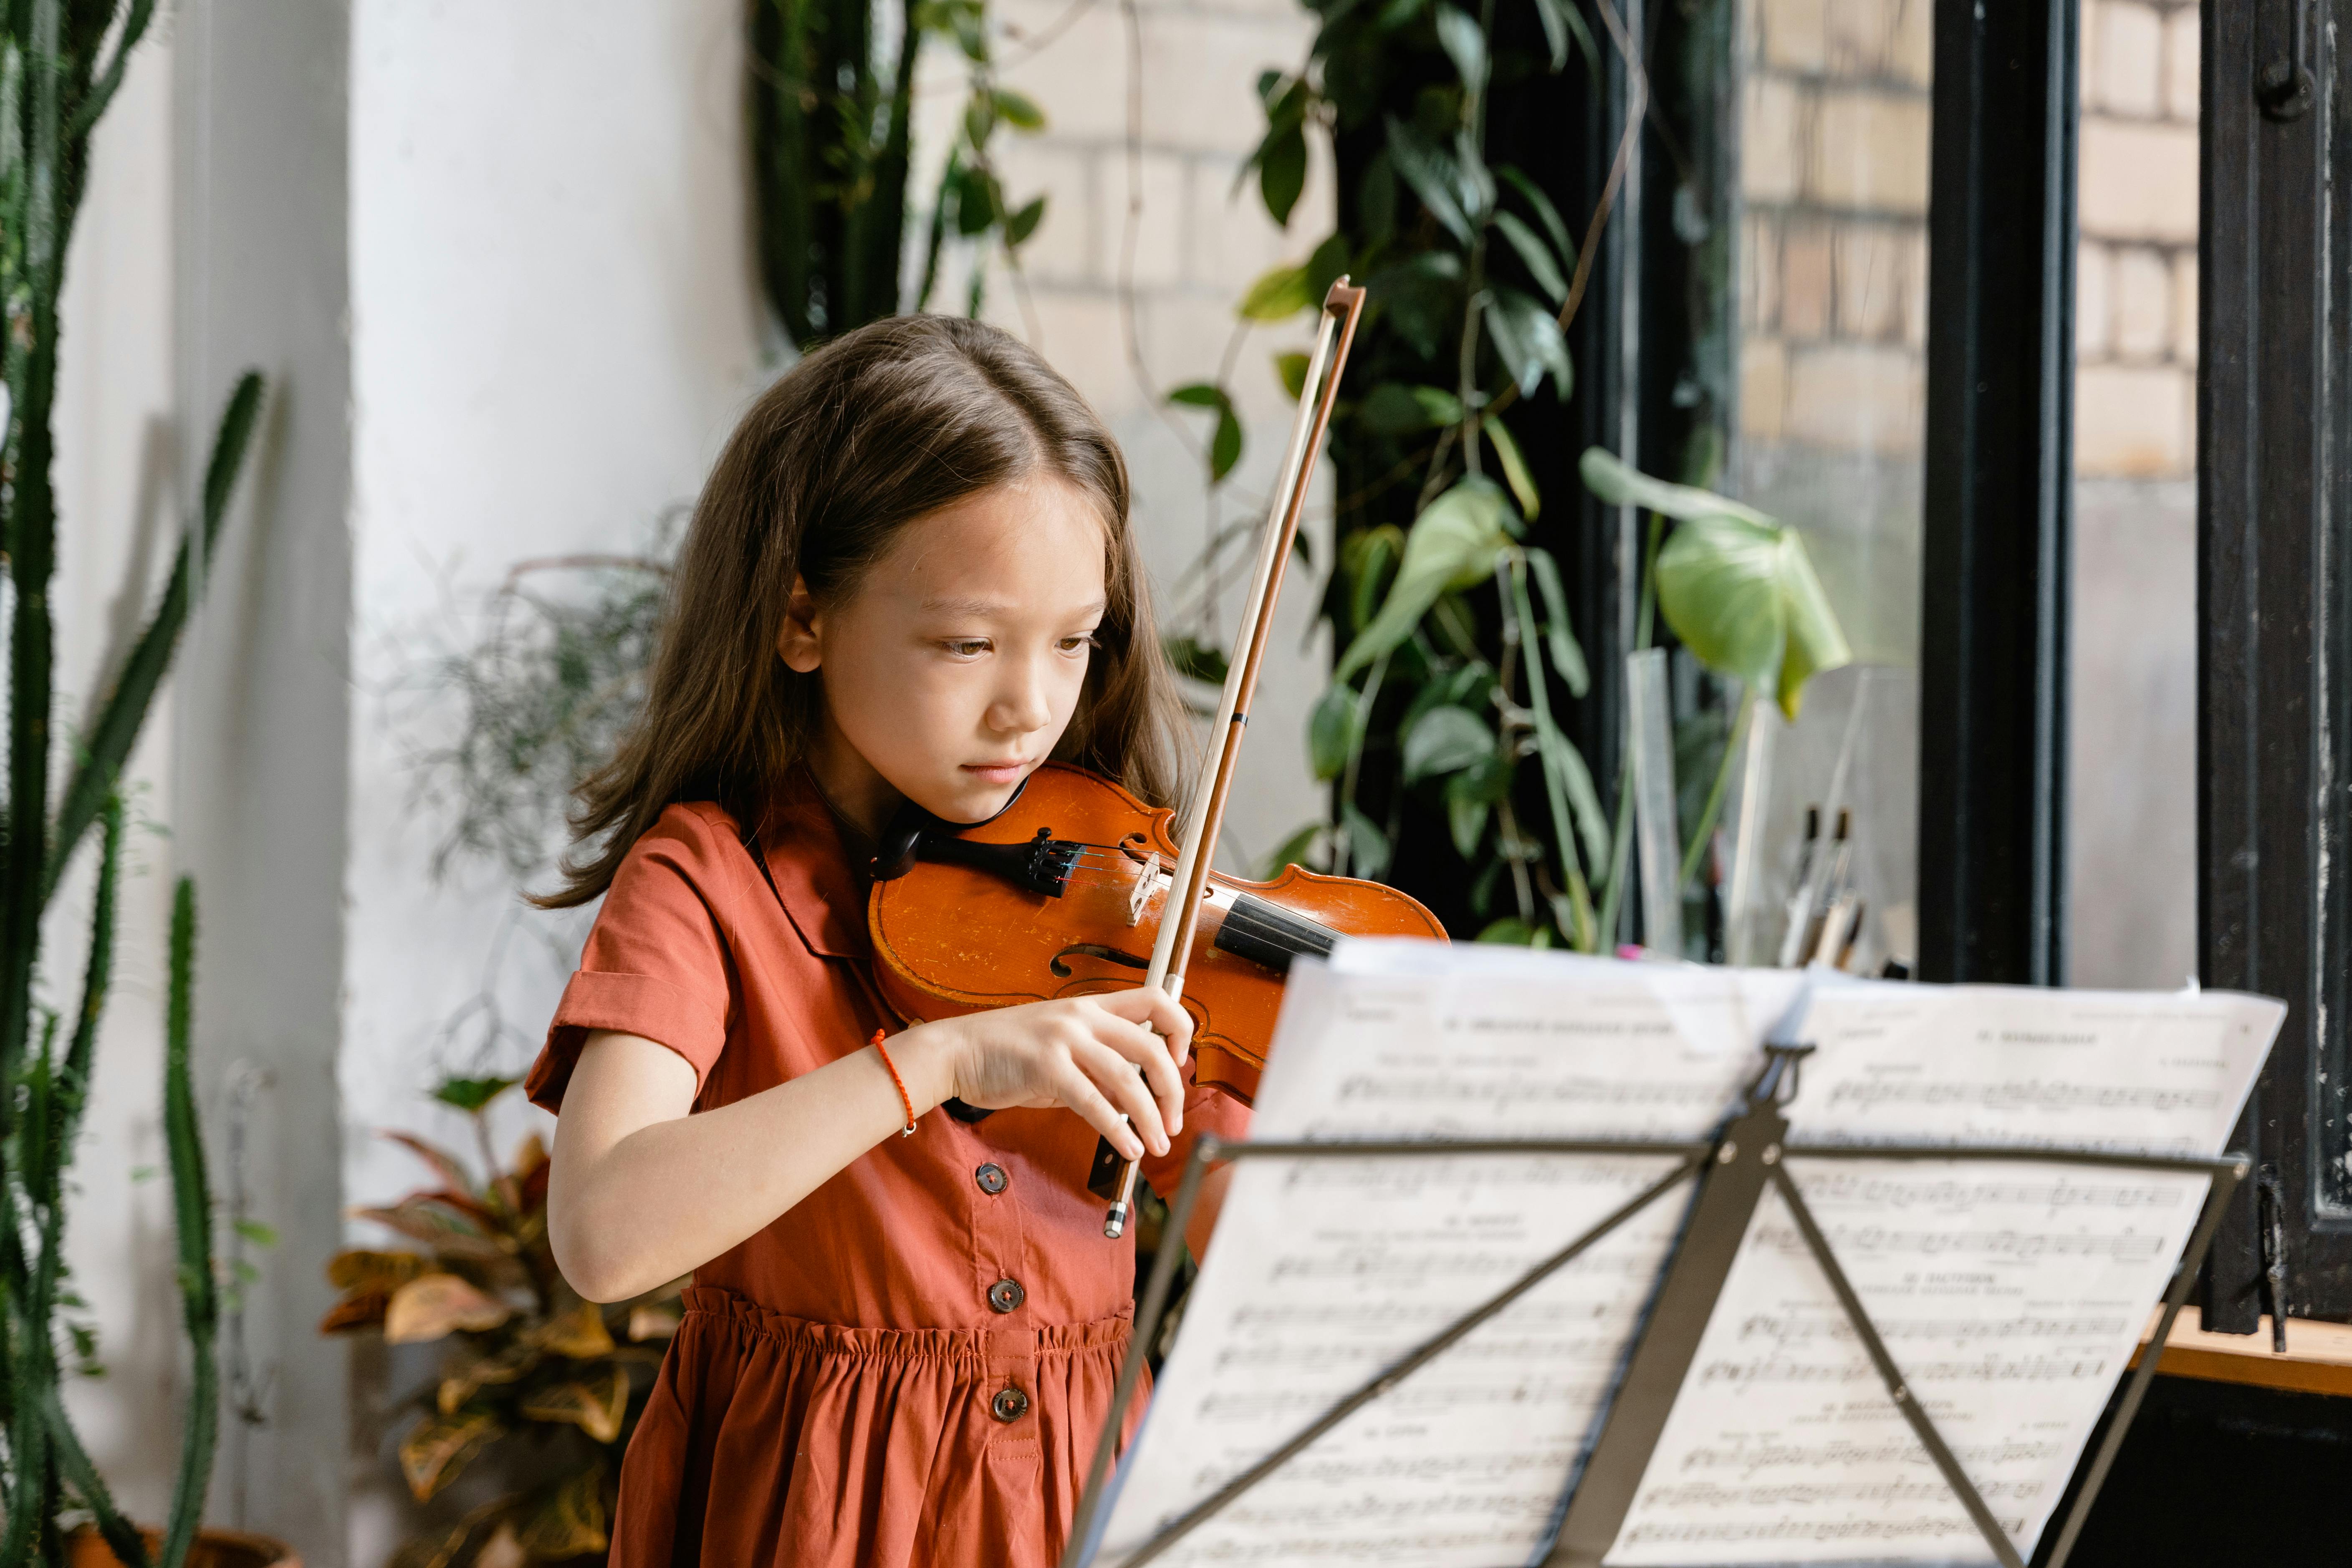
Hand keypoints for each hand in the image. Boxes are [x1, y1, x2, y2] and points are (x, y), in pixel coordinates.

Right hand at [911, 991, 1193, 1160]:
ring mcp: (1065, 1039)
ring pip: (1128, 1079)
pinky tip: (1129, 1148)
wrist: (957, 1052)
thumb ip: (1098, 1067)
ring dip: (1150, 1117)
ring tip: (1157, 1145)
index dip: (1179, 1031)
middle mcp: (1083, 1017)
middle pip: (1151, 1047)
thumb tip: (1134, 1099)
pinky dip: (1118, 1129)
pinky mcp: (1046, 1068)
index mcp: (1091, 1006)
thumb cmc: (1008, 1052)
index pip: (1156, 1001)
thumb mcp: (1061, 1049)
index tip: (1181, 1063)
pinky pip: (1095, 1102)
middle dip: (1172, 1090)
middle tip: (1173, 1122)